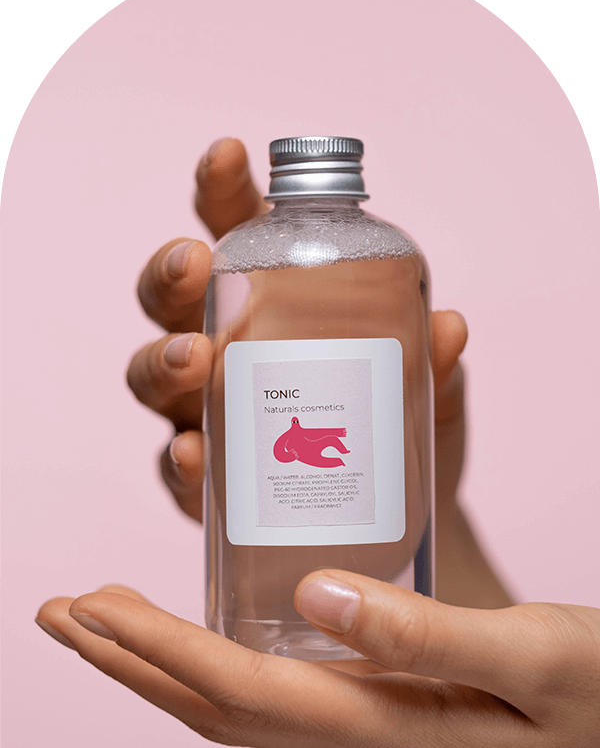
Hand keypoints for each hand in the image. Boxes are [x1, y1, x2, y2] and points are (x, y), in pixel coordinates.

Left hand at [36, 574, 599, 745]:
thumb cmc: (593, 696)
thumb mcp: (530, 658)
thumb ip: (427, 637)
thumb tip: (315, 596)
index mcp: (385, 730)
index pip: (236, 694)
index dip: (154, 651)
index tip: (86, 606)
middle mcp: (357, 743)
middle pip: (211, 710)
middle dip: (127, 661)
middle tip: (60, 609)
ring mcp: (365, 735)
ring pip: (233, 709)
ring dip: (160, 663)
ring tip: (108, 620)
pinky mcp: (379, 715)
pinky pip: (272, 700)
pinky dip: (216, 665)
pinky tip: (204, 637)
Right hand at [126, 137, 467, 526]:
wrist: (392, 506)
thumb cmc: (398, 418)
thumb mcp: (423, 380)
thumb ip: (428, 356)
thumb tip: (448, 327)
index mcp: (272, 296)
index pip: (232, 227)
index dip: (221, 186)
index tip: (229, 152)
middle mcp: (226, 345)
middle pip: (170, 297)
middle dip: (171, 272)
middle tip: (196, 264)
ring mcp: (209, 411)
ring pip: (153, 373)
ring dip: (163, 359)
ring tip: (196, 358)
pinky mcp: (209, 479)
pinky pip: (178, 466)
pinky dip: (180, 460)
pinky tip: (195, 455)